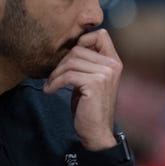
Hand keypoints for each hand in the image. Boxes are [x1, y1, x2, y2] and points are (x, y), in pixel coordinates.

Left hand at [44, 29, 121, 150]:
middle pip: (78, 49)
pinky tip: (50, 91)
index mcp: (114, 62)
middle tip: (54, 77)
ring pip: (71, 62)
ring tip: (51, 84)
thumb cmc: (90, 106)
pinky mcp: (94, 84)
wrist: (97, 131)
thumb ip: (88, 63)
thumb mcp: (92, 79)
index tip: (72, 58)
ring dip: (55, 74)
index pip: (101, 34)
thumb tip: (70, 47)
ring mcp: (105, 74)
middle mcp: (113, 65)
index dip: (84, 40)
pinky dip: (54, 83)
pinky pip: (67, 75)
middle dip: (61, 63)